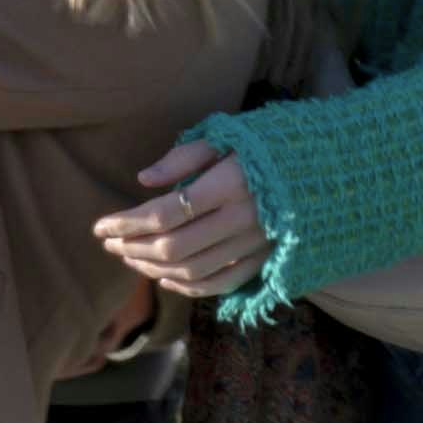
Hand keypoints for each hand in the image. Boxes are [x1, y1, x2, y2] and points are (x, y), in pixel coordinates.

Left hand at [91, 129, 269, 304]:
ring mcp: (255, 244)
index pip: (165, 213)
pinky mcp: (265, 258)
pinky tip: (163, 279)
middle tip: (107, 242)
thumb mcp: (225, 135)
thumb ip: (184, 157)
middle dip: (132, 247)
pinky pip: (221, 283)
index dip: (127, 223)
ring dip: (152, 268)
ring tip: (127, 257)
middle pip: (175, 246)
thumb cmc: (265, 144)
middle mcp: (243, 219)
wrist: (322, 166)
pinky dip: (189, 287)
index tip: (100, 225)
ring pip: (193, 269)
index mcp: (230, 184)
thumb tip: (143, 180)